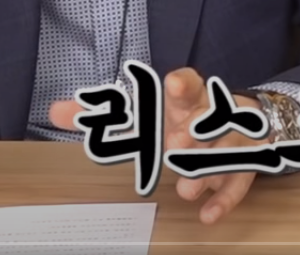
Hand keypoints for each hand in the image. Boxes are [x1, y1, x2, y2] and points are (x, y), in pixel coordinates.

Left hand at [52, 68, 256, 224]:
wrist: (245, 121)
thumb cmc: (184, 118)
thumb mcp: (146, 114)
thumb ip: (102, 114)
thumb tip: (53, 112)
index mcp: (187, 99)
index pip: (188, 84)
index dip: (182, 84)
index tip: (172, 84)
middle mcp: (212, 115)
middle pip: (208, 117)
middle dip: (193, 130)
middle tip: (174, 146)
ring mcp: (232, 139)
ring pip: (225, 150)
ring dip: (206, 168)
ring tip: (186, 190)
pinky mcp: (246, 164)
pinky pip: (239, 181)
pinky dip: (225, 198)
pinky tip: (207, 214)